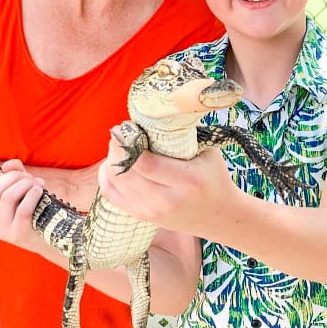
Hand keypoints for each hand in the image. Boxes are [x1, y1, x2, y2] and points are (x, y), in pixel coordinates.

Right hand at [0, 159, 45, 250]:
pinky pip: (22, 209)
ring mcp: (1, 232)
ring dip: (25, 184)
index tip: (7, 176)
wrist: (47, 235)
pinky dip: (32, 194)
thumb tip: (9, 165)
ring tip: (37, 183)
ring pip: (8, 197)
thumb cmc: (30, 208)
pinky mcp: (17, 235)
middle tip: (29, 178)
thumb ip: (12, 172)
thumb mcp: (18, 189)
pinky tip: (40, 190)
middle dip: (14, 177)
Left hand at [99, 132, 235, 235]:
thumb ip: (183, 134)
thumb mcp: (208, 151)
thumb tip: (156, 111)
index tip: (127, 126)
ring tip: (119, 146)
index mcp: (186, 180)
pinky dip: (107, 176)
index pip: (145, 163)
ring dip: (112, 159)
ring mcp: (152, 211)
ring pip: (115, 182)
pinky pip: (111, 194)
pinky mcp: (142, 216)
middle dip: (117, 148)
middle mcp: (166, 200)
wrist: (219, 215)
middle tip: (121, 132)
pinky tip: (114, 163)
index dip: (128, 142)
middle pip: (126, 172)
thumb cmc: (214, 177)